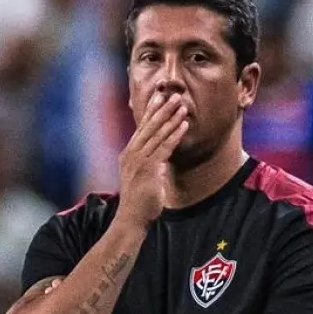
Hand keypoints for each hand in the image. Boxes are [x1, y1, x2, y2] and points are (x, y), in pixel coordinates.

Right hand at [115, 92, 188, 228]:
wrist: (132, 218)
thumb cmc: (139, 201)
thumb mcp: (141, 177)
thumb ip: (148, 163)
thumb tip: (160, 156)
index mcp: (128, 154)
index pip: (141, 128)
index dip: (151, 112)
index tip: (158, 97)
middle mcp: (131, 154)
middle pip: (148, 126)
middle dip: (161, 109)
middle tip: (172, 94)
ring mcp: (139, 161)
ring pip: (157, 134)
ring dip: (170, 118)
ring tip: (181, 105)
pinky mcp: (148, 169)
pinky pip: (164, 148)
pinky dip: (174, 135)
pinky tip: (184, 126)